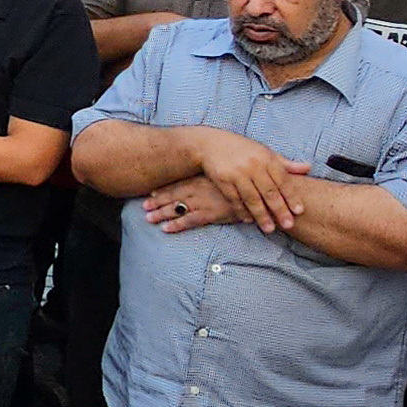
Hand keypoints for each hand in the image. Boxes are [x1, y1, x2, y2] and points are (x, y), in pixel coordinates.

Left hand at [142, 173, 257, 233]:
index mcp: (205, 177)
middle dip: (157, 201)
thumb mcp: (229, 177)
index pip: (179, 182)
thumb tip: (207, 181)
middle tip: (143, 206)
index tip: (150, 192)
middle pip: (174, 195)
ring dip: (162, 213)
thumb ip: (216, 178)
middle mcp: (202, 188)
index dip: (164, 188)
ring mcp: (206, 201)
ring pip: (178, 207)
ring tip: (148, 218)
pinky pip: (190, 220)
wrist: (263, 194)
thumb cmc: (248, 184)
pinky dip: (177, 225)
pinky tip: (166, 229)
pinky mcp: (212, 214)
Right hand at [185, 129, 306, 233]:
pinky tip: (248, 221)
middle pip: (269, 191)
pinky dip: (241, 211)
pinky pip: (234, 199)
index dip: (291, 196)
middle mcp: (253, 165)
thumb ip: (286, 164)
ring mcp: (237, 173)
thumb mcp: (265, 152)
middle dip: (279, 210)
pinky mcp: (222, 180)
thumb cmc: (243, 150)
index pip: (283, 180)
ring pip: (252, 198)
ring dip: (261, 215)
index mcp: (266, 158)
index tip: (299, 211)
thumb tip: (309, 168)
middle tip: (288, 225)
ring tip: (269, 229)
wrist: (211, 144)